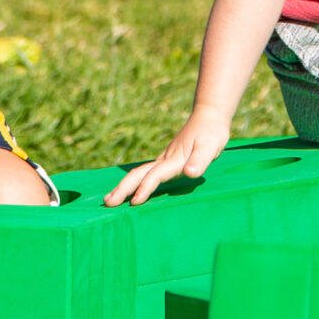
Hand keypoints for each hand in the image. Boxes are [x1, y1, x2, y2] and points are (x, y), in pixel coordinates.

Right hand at [104, 112, 229, 206]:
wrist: (208, 116)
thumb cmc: (211, 132)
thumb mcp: (210, 146)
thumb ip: (200, 161)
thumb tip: (190, 173)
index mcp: (174, 159)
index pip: (155, 175)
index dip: (145, 188)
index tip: (134, 202)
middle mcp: (165, 160)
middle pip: (139, 174)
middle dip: (123, 188)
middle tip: (107, 202)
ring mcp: (164, 160)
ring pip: (139, 173)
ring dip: (125, 186)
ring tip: (110, 198)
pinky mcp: (167, 161)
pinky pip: (146, 173)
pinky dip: (134, 182)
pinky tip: (130, 190)